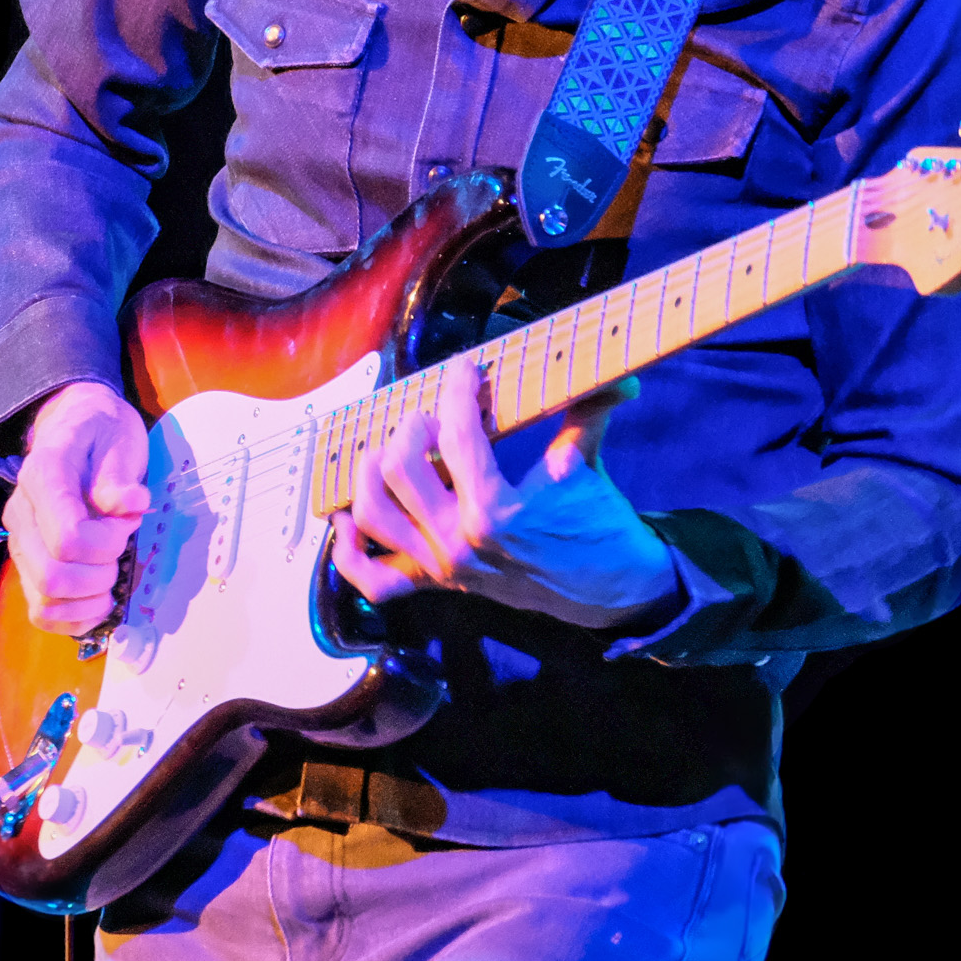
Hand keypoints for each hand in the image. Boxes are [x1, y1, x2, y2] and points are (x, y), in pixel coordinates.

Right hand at [2, 380, 151, 633]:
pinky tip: (100, 599)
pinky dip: (75, 618)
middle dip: (99, 575)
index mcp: (41, 478)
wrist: (76, 427)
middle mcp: (21, 516)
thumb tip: (128, 504)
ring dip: (89, 600)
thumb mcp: (118, 437)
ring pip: (44, 602)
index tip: (127, 523)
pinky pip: (42, 613)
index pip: (67, 538)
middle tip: (120, 550)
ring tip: (110, 573)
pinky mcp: (29, 567)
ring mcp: (21, 546)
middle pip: (52, 576)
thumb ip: (119, 474)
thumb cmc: (101, 433)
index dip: (106, 543)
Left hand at [329, 361, 681, 632]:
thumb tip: (615, 372)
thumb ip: (588, 410)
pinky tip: (346, 517)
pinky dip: (348, 550)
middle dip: (410, 427)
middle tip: (433, 413)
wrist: (612, 592)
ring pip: (372, 514)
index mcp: (496, 510)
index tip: (464, 368)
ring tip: (391, 447)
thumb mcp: (587, 462)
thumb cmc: (599, 525)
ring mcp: (442, 567)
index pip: (457, 435)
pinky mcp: (437, 584)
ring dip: (370, 473)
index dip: (457, 389)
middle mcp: (458, 542)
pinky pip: (372, 578)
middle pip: (397, 469)